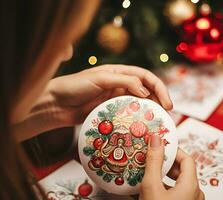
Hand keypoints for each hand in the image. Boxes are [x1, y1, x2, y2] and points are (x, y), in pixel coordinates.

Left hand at [12, 64, 172, 140]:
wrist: (55, 104)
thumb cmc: (74, 86)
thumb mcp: (100, 78)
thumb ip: (124, 81)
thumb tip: (145, 92)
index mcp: (119, 72)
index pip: (146, 77)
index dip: (159, 88)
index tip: (167, 103)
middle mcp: (120, 85)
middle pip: (146, 91)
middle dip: (159, 101)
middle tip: (167, 115)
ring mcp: (116, 100)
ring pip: (139, 105)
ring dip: (150, 112)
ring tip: (158, 123)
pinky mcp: (110, 113)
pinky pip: (128, 116)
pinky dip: (137, 121)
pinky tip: (142, 128)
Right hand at [140, 135, 203, 199]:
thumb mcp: (152, 187)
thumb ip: (154, 162)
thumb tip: (156, 141)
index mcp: (191, 185)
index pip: (186, 158)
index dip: (171, 150)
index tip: (158, 145)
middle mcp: (195, 194)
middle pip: (182, 171)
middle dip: (165, 164)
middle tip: (150, 159)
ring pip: (178, 183)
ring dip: (163, 177)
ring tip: (147, 174)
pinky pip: (176, 193)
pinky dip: (164, 188)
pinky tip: (151, 190)